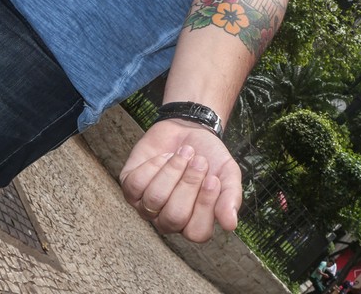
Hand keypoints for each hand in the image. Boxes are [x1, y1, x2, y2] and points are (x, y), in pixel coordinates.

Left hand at [119, 119, 240, 240]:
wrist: (189, 128)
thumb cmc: (209, 156)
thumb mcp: (227, 173)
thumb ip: (231, 196)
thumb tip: (230, 224)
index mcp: (193, 221)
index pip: (197, 232)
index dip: (205, 206)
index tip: (213, 179)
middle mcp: (167, 219)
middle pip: (174, 217)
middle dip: (188, 184)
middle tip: (199, 161)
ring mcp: (146, 205)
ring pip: (154, 199)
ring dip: (172, 171)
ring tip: (185, 153)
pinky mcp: (130, 185)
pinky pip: (137, 183)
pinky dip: (154, 164)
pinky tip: (164, 157)